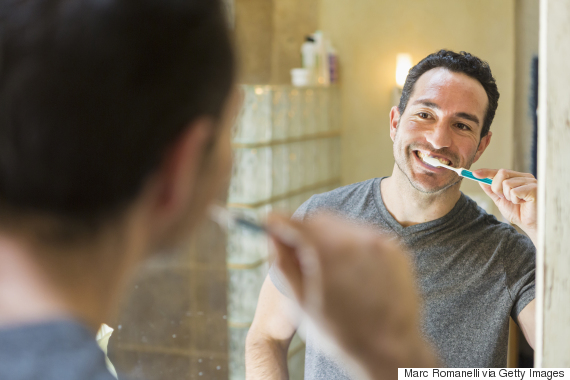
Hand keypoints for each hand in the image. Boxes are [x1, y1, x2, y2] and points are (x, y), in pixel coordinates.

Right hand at [266, 213, 436, 378]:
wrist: (391, 351)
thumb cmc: (340, 334)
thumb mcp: (301, 303)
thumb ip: (283, 264)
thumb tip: (272, 234)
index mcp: (330, 255)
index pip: (297, 224)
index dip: (280, 223)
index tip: (269, 222)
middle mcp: (358, 241)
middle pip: (320, 219)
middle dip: (305, 229)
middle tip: (297, 248)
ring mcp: (381, 243)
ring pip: (343, 225)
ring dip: (328, 237)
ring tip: (327, 268)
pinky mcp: (396, 249)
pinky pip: (365, 235)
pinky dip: (351, 244)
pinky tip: (350, 270)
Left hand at [472, 168, 536, 242]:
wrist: (531, 225)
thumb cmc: (519, 213)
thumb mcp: (500, 200)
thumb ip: (491, 190)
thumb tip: (480, 180)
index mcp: (517, 178)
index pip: (499, 171)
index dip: (486, 172)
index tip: (474, 173)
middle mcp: (525, 177)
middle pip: (501, 173)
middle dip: (497, 187)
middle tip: (504, 198)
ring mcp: (530, 182)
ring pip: (507, 183)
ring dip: (508, 196)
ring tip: (517, 202)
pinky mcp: (534, 188)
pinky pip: (514, 191)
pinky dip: (515, 200)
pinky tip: (523, 203)